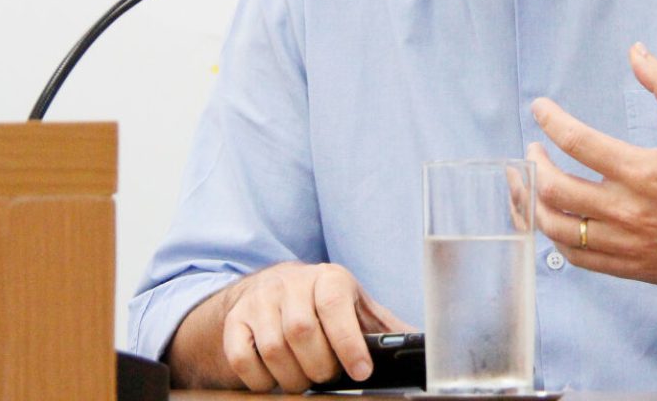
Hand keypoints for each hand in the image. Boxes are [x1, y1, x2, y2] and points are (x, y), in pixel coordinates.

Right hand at [217, 261, 413, 392]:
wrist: (274, 288)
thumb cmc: (324, 304)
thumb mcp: (357, 308)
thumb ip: (385, 328)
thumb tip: (421, 346)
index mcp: (330, 278)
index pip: (335, 305)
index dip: (348, 343)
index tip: (360, 372)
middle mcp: (292, 283)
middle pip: (302, 331)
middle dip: (320, 366)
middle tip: (328, 376)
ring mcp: (260, 301)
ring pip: (273, 348)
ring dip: (292, 376)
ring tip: (304, 379)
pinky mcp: (236, 320)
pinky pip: (242, 356)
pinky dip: (260, 379)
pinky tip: (275, 379)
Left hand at [528, 42, 656, 288]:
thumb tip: (636, 51)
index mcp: (642, 170)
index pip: (577, 141)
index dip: (549, 120)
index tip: (540, 109)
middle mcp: (628, 209)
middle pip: (556, 189)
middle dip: (535, 165)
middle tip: (534, 150)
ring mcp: (627, 243)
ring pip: (558, 229)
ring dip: (536, 204)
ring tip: (536, 185)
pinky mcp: (631, 267)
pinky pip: (578, 258)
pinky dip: (558, 238)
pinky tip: (558, 219)